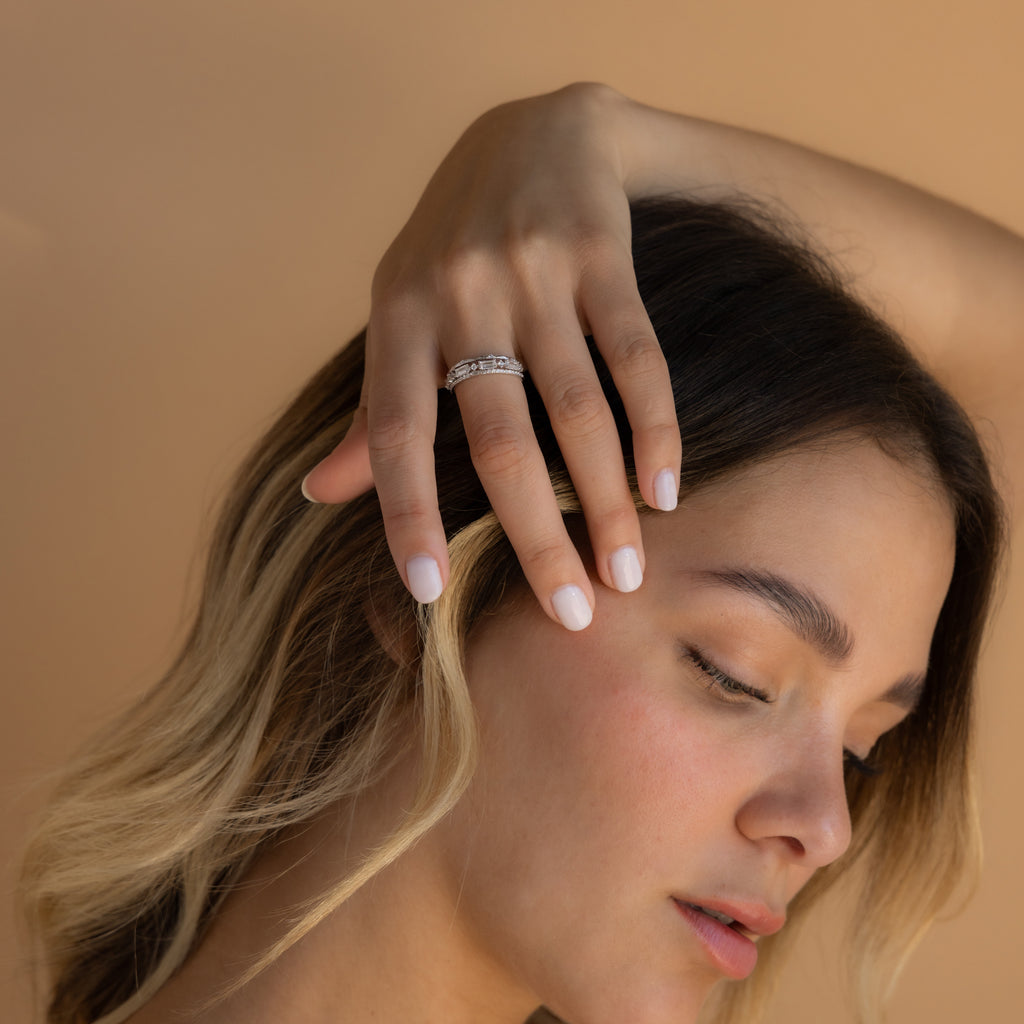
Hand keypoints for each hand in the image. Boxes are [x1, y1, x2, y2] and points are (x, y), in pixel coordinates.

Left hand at [302, 84, 681, 628]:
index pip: (391, 432)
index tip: (431, 593)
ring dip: (605, 503)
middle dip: (537, 538)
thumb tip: (320, 494)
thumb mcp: (398, 312)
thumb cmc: (454, 242)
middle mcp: (460, 293)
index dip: (406, 514)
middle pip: (501, 441)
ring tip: (627, 572)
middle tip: (571, 616)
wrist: (537, 133)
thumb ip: (370, 407)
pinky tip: (664, 490)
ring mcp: (534, 272)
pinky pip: (635, 358)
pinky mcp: (603, 255)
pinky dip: (655, 431)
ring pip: (577, 411)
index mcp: (397, 315)